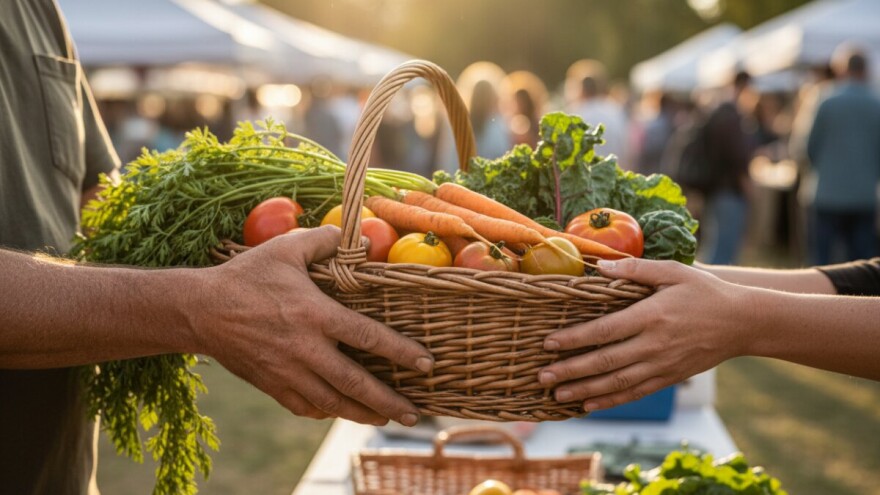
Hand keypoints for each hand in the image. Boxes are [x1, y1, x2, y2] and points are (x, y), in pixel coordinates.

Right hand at [193, 226, 433, 425]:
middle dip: (389, 402)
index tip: (426, 364)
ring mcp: (287, 372)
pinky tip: (340, 410)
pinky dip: (327, 412)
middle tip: (415, 414)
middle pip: (355, 384)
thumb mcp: (285, 248)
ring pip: (333, 403)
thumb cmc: (246, 276)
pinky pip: (305, 407)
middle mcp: (305, 349)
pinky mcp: (271, 385)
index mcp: (314, 314)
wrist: (199, 310)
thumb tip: (359, 237)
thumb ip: (324, 241)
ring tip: (386, 419)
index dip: (401, 352)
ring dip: (363, 414)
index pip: (368, 337)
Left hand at [539, 258, 751, 410]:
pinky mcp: (669, 377)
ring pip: (617, 383)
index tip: (549, 343)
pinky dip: (610, 401)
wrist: (743, 322)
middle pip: (606, 362)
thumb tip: (601, 266)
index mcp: (652, 316)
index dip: (575, 338)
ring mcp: (662, 365)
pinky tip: (588, 404)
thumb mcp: (673, 271)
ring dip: (584, 390)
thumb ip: (636, 270)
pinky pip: (635, 392)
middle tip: (541, 376)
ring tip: (557, 395)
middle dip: (571, 370)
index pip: (605, 330)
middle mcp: (655, 345)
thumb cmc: (705, 291)